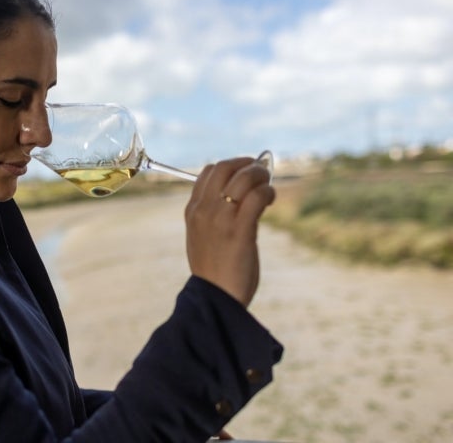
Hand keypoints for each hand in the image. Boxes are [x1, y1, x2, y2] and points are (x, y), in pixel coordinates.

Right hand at [185, 157, 274, 306]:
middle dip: (246, 164)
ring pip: (243, 178)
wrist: (215, 298)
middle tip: (260, 171)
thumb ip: (213, 216)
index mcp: (192, 211)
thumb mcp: (203, 237)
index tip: (244, 171)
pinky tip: (271, 199)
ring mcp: (221, 219)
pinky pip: (257, 197)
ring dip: (260, 176)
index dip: (230, 166)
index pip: (208, 172)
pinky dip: (268, 192)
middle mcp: (204, 210)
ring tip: (268, 185)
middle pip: (224, 168)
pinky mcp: (240, 230)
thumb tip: (238, 199)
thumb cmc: (214, 271)